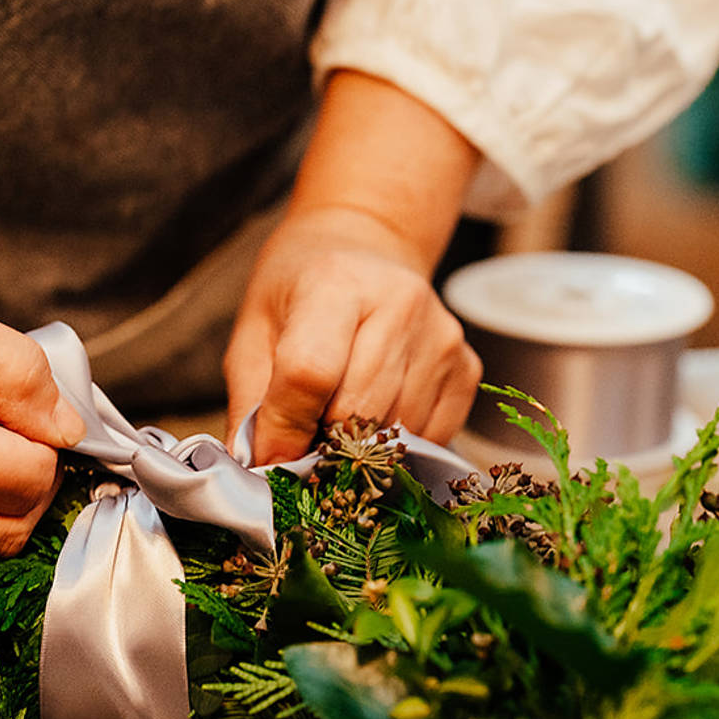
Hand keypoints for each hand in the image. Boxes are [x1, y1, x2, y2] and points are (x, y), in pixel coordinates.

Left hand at [221, 70, 484, 462]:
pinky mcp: (466, 366)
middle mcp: (400, 303)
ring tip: (337, 413)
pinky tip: (377, 410)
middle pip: (356, 412)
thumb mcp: (254, 331)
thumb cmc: (300, 291)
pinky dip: (395, 442)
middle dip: (321, 440)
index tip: (270, 453)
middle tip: (303, 430)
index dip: (286, 426)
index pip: (311, 373)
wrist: (364, 248)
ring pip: (393, 432)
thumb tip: (263, 469)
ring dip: (358, 443)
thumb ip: (252, 402)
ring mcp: (442, 336)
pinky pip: (430, 437)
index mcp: (336, 283)